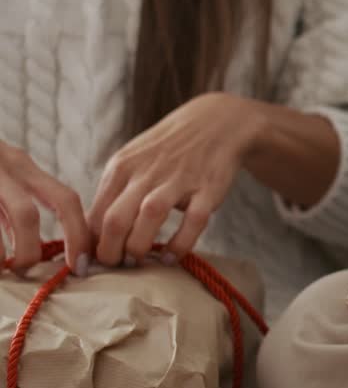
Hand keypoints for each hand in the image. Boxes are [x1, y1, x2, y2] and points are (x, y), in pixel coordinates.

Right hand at [0, 142, 89, 275]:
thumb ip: (15, 208)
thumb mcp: (0, 176)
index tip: (81, 266)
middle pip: (26, 216)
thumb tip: (36, 253)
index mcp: (20, 165)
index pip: (65, 199)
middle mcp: (0, 167)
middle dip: (29, 251)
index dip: (78, 235)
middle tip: (24, 270)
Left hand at [88, 93, 266, 265]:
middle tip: (117, 265)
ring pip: (150, 217)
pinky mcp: (208, 188)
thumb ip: (114, 192)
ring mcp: (179, 180)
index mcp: (122, 167)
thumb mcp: (132, 160)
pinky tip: (172, 256)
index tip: (97, 260)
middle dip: (110, 252)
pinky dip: (180, 244)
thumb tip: (93, 234)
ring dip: (139, 248)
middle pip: (115, 219)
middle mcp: (147, 172)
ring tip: (139, 260)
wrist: (215, 122)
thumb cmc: (167, 150)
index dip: (92, 245)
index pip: (95, 214)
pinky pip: (193, 222)